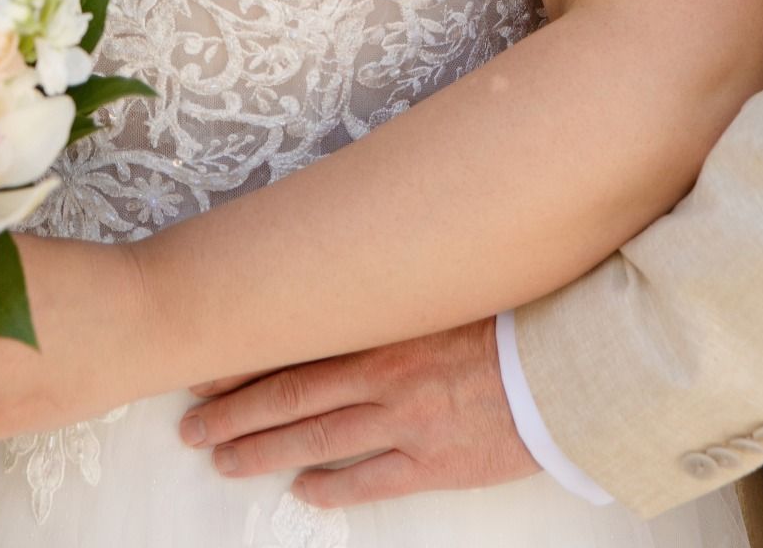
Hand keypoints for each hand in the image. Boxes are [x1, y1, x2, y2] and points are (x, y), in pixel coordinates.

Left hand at [178, 319, 539, 510]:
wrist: (571, 363)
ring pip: (317, 439)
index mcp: (386, 322)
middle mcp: (385, 371)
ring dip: (264, 451)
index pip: (297, 340)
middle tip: (191, 426)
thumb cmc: (515, 314)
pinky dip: (332, 487)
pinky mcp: (435, 462)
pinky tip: (302, 493)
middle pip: (291, 393)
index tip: (205, 365)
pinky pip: (371, 479)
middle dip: (235, 411)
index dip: (248, 357)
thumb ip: (400, 287)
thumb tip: (356, 270)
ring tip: (223, 460)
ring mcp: (407, 421)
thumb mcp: (449, 284)